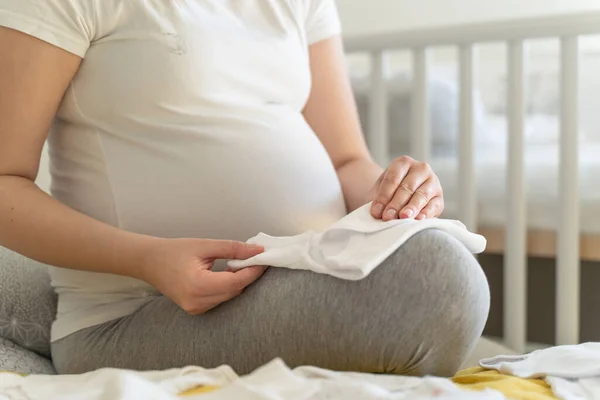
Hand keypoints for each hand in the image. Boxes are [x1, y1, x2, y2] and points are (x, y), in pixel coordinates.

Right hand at [139, 238, 265, 314]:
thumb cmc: (174, 251)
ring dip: (237, 282)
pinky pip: (219, 299)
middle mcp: (197, 302)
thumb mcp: (205, 245)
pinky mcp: (195, 310)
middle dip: (247, 275)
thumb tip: (258, 250)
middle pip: (235, 291)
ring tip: (237, 264)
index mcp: (199, 285)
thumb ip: (233, 248)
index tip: (264, 259)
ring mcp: (196, 309)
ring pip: (229, 296)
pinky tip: (225, 274)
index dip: (253, 271)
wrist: (149, 262)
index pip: (236, 282)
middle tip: (254, 258)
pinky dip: (227, 287)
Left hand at [369, 156, 443, 220]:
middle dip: (396, 204)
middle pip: (407, 187)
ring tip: (402, 217)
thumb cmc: (388, 193)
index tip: (376, 211)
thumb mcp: (380, 192)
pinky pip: (433, 206)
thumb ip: (378, 200)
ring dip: (411, 208)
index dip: (384, 196)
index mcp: (403, 162)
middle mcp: (421, 169)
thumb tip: (377, 212)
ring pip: (421, 195)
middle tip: (387, 217)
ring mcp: (433, 182)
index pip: (392, 179)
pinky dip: (426, 213)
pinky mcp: (439, 198)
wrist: (400, 198)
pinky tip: (418, 219)